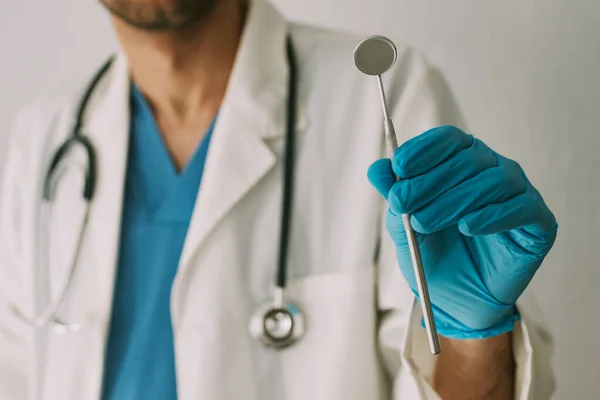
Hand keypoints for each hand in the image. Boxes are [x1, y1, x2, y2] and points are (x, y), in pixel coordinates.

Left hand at [367, 125, 557, 338]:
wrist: (457, 302)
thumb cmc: (434, 257)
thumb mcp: (404, 227)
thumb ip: (394, 197)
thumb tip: (377, 169)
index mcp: (461, 163)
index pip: (448, 140)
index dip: (424, 149)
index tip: (399, 166)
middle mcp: (492, 171)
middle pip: (468, 158)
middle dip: (430, 180)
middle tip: (402, 201)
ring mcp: (518, 194)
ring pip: (492, 181)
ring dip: (454, 200)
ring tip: (424, 222)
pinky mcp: (538, 222)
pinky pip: (521, 208)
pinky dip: (492, 215)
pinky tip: (468, 227)